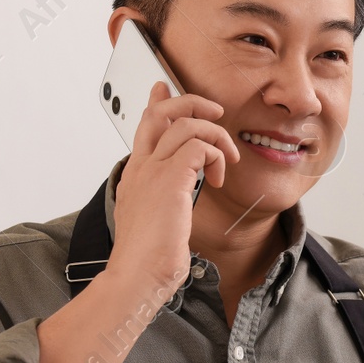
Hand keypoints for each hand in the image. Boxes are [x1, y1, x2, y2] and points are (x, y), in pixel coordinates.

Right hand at [105, 82, 238, 293]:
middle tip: (215, 110)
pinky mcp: (171, 179)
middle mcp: (141, 167)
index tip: (164, 88)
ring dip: (216, 136)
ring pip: (186, 124)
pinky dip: (216, 156)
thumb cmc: (148, 258)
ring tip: (227, 160)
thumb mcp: (155, 221)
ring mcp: (153, 171)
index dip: (157, 103)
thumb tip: (178, 202)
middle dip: (190, 102)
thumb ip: (164, 202)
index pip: (144, 127)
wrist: (137, 275)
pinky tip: (219, 178)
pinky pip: (199, 146)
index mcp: (135, 175)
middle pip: (160, 113)